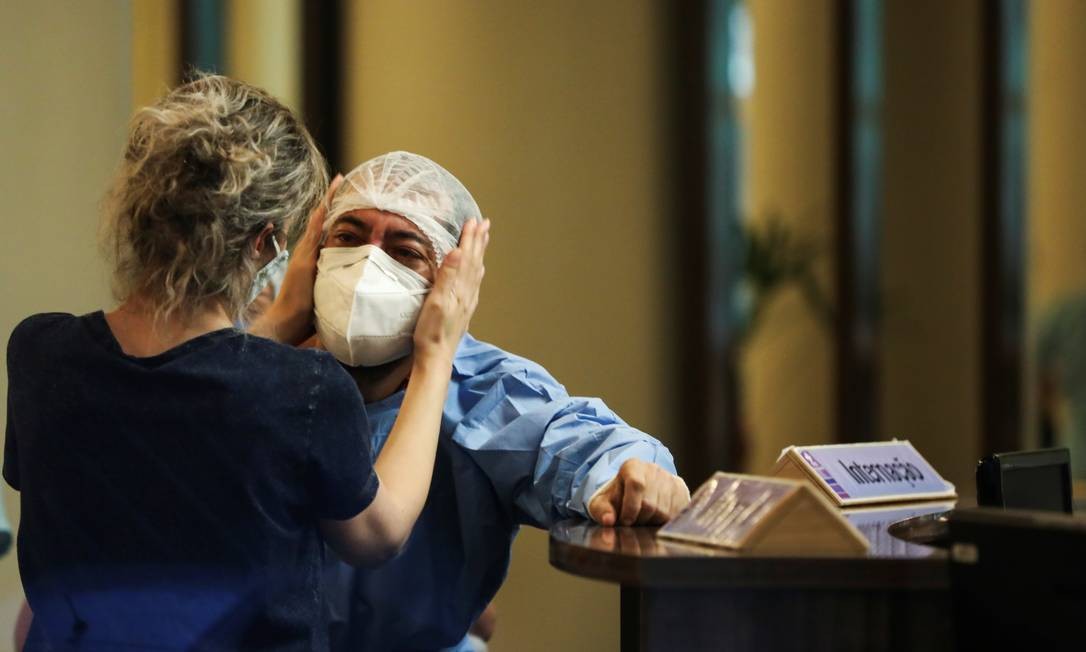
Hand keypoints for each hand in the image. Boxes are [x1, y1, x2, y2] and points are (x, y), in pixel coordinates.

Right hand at [250, 175, 343, 343]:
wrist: (287, 321)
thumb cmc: (307, 314)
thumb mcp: (326, 293)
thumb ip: (336, 284)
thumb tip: (356, 284)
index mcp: (313, 257)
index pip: (325, 229)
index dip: (334, 212)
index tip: (345, 194)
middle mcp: (307, 251)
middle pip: (321, 220)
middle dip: (332, 200)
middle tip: (344, 178)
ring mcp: (305, 252)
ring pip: (318, 221)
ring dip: (328, 202)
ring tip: (339, 180)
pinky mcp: (304, 258)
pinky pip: (314, 231)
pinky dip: (321, 215)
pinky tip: (328, 200)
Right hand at [412, 218, 489, 364]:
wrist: (436, 357)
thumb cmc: (431, 331)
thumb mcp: (436, 302)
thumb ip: (447, 276)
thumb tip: (457, 251)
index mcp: (460, 288)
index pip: (466, 257)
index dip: (470, 238)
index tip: (473, 220)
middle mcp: (467, 293)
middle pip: (475, 261)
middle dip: (479, 241)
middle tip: (484, 223)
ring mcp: (467, 302)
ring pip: (476, 271)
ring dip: (479, 253)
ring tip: (484, 239)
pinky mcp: (464, 309)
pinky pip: (474, 283)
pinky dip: (476, 271)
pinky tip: (477, 270)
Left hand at [587, 459, 690, 526]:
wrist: (635, 492)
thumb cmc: (617, 498)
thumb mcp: (603, 503)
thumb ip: (602, 511)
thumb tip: (607, 520)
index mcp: (632, 466)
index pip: (636, 485)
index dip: (631, 507)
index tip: (625, 521)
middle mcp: (653, 469)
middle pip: (650, 503)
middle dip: (639, 518)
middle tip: (632, 520)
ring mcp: (669, 478)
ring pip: (663, 511)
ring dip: (652, 521)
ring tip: (643, 518)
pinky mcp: (680, 489)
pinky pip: (675, 513)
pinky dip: (664, 521)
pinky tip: (655, 518)